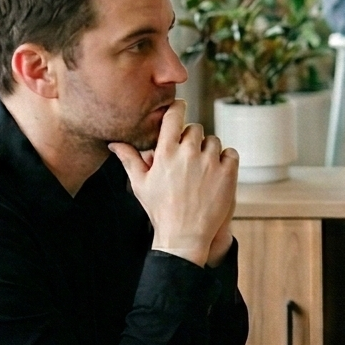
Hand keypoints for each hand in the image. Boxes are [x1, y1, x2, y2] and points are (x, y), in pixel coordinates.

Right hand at [111, 101, 237, 268]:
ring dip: (209, 150)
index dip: (178, 107)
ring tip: (201, 169)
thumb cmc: (159, 209)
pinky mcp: (227, 173)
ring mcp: (209, 163)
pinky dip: (226, 160)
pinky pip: (230, 153)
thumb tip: (113, 142)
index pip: (174, 115)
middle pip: (195, 128)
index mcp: (165, 153)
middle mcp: (188, 153)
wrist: (183, 236)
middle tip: (188, 157)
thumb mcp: (140, 184)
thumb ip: (129, 159)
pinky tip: (216, 173)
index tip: (180, 107)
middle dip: (192, 139)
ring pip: (214, 141)